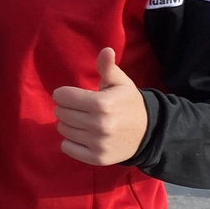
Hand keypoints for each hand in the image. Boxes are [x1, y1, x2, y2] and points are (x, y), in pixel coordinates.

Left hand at [50, 48, 148, 165]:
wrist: (149, 132)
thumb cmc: (129, 104)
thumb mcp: (120, 83)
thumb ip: (108, 68)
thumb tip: (105, 50)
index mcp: (101, 104)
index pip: (62, 96)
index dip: (64, 94)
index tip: (73, 95)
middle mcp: (98, 125)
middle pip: (60, 113)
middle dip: (66, 108)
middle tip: (79, 108)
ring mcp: (97, 144)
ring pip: (63, 130)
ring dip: (68, 124)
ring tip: (82, 121)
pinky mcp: (97, 158)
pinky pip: (67, 147)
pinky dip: (70, 142)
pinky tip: (83, 136)